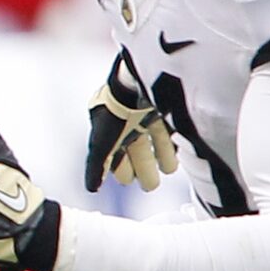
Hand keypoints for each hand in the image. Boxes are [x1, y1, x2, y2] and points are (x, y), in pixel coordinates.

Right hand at [85, 48, 178, 191]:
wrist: (136, 81)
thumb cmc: (114, 113)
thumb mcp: (102, 144)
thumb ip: (96, 166)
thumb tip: (91, 189)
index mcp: (108, 128)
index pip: (113, 153)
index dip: (119, 168)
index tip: (127, 182)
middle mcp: (127, 121)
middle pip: (135, 149)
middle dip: (142, 168)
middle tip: (150, 186)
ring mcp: (147, 112)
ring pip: (154, 138)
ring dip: (160, 156)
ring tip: (169, 170)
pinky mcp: (166, 105)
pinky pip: (170, 126)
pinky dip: (172, 139)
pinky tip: (178, 150)